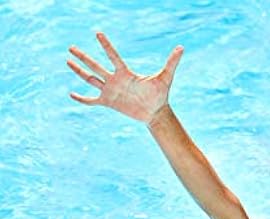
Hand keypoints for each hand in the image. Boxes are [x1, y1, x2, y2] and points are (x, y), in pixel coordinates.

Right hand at [67, 33, 182, 123]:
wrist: (156, 112)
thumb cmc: (160, 95)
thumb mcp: (165, 78)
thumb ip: (171, 63)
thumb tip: (181, 48)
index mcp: (125, 72)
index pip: (113, 56)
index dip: (106, 45)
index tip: (97, 33)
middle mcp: (115, 79)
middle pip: (95, 66)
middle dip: (83, 57)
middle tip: (71, 47)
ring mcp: (111, 91)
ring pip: (91, 79)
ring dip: (79, 71)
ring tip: (67, 61)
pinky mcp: (109, 102)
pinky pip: (92, 101)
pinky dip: (82, 99)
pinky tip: (71, 94)